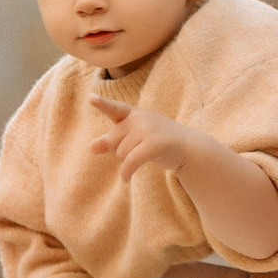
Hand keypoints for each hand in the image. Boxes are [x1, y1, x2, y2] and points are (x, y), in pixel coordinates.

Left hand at [85, 94, 227, 182]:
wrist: (187, 147)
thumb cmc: (157, 141)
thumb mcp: (133, 138)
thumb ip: (111, 141)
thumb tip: (91, 147)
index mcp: (132, 114)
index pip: (114, 109)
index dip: (102, 104)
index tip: (90, 98)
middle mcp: (139, 118)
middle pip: (113, 141)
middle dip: (120, 152)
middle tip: (138, 149)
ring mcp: (147, 129)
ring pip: (121, 153)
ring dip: (128, 162)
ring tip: (144, 155)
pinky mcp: (153, 144)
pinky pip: (130, 162)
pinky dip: (126, 173)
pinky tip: (125, 179)